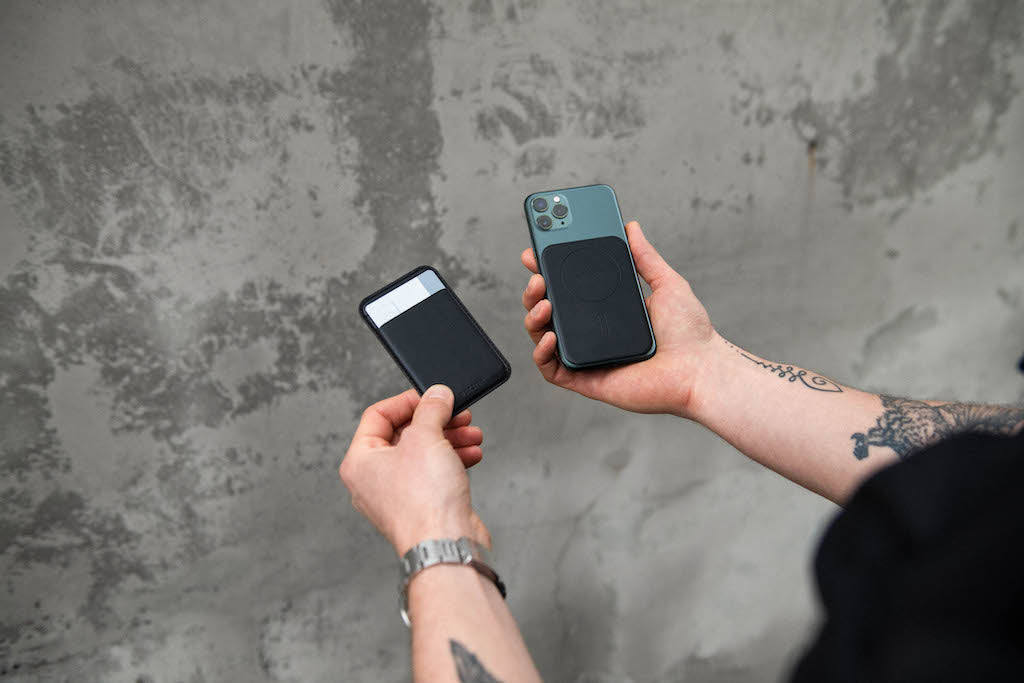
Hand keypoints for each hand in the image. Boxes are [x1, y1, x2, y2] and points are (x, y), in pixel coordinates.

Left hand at [340, 386, 490, 555]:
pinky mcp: (419, 507)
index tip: (432, 396)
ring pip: (421, 454)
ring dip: (449, 439)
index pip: (377, 415)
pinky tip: (470, 455)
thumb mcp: (427, 437)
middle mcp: (372, 480)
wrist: (446, 545)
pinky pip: (432, 474)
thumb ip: (431, 409)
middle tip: (457, 415)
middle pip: (403, 434)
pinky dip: (451, 461)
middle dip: (436, 422)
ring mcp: (395, 496)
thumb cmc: (425, 502)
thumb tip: (437, 394)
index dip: (407, 401)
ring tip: (471, 436)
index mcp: (360, 461)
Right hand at [521, 220, 716, 416]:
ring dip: (533, 317)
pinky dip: (542, 353)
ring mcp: (588, 356)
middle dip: (534, 290)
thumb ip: (645, 257)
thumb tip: (631, 227)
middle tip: (537, 275)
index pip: (568, 288)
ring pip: (543, 336)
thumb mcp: (667, 284)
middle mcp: (593, 332)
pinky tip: (550, 336)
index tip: (536, 251)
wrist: (700, 369)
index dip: (547, 269)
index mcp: (608, 310)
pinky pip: (552, 370)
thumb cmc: (689, 333)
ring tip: (543, 302)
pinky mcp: (587, 380)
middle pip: (549, 309)